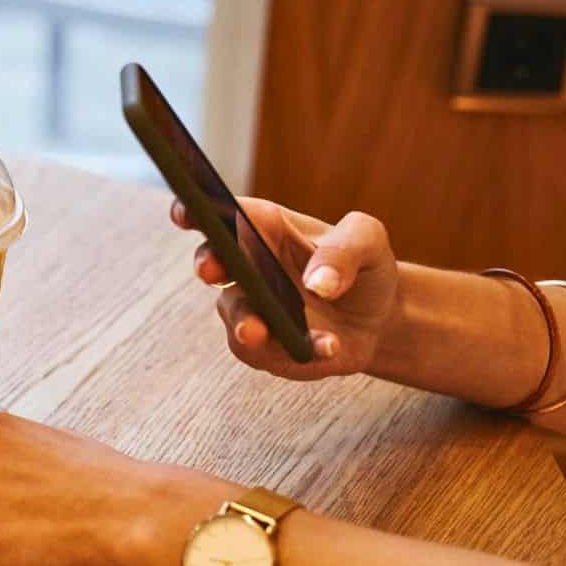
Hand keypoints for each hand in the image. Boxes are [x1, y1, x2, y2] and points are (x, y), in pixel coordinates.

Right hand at [172, 198, 399, 380]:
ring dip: (245, 324)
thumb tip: (319, 283)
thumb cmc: (363, 266)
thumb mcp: (367, 241)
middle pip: (212, 263)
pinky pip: (267, 354)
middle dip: (208, 265)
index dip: (195, 210)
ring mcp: (253, 311)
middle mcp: (247, 269)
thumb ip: (345, 250)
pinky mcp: (267, 349)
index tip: (185, 211)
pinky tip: (328, 347)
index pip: (222, 213)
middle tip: (214, 270)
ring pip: (234, 316)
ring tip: (260, 331)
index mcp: (264, 230)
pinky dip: (298, 353)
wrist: (380, 317)